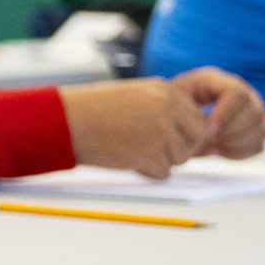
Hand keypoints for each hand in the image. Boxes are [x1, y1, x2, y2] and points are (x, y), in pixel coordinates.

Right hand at [60, 79, 209, 178]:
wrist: (68, 120)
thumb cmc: (93, 109)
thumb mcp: (133, 95)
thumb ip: (162, 107)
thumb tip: (186, 127)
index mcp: (165, 90)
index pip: (196, 117)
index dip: (182, 132)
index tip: (165, 136)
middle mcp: (168, 108)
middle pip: (195, 139)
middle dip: (179, 148)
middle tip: (154, 149)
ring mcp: (161, 131)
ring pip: (180, 158)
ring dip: (160, 160)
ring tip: (132, 149)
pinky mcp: (151, 154)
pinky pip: (164, 173)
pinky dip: (147, 171)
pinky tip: (127, 158)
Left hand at [175, 67, 264, 160]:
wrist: (173, 116)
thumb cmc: (170, 107)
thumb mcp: (171, 103)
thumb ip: (187, 112)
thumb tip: (210, 131)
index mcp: (217, 80)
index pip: (237, 93)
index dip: (225, 113)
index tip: (208, 129)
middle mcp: (242, 92)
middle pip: (254, 112)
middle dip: (229, 131)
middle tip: (208, 138)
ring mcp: (253, 110)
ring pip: (261, 129)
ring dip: (234, 142)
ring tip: (211, 143)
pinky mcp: (257, 129)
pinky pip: (259, 145)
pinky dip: (239, 152)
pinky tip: (219, 149)